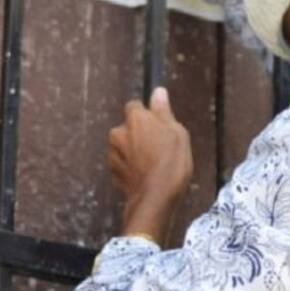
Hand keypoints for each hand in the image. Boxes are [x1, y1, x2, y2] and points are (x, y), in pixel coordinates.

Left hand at [106, 87, 193, 243]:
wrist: (155, 198)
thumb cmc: (171, 162)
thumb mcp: (177, 133)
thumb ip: (163, 111)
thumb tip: (158, 91)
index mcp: (135, 119)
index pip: (134, 105)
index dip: (146, 114)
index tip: (157, 124)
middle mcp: (118, 132)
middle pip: (127, 127)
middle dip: (138, 134)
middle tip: (158, 147)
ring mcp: (112, 154)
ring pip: (123, 146)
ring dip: (133, 151)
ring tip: (153, 165)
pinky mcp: (112, 173)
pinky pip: (122, 165)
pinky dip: (130, 168)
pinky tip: (145, 176)